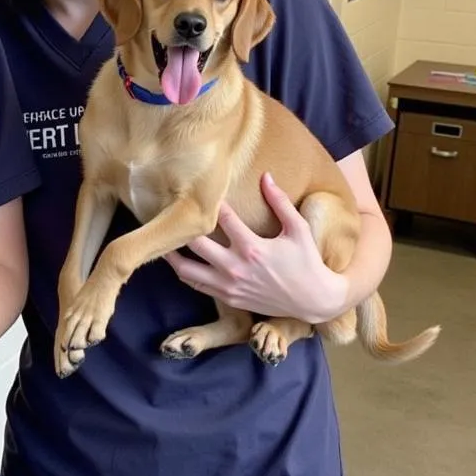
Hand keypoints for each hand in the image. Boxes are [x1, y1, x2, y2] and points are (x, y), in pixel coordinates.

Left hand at [164, 172, 347, 324]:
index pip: (223, 219)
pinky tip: (175, 258)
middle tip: (169, 210)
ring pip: (187, 269)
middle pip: (196, 243)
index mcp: (253, 248)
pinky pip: (195, 284)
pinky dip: (182, 271)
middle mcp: (236, 267)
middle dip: (182, 225)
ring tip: (162, 237)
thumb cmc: (307, 261)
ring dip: (172, 253)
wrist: (314, 300)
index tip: (199, 190)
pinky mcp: (227, 298)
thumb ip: (280, 202)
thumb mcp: (298, 229)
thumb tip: (266, 175)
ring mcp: (229, 285)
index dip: (210, 202)